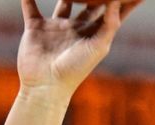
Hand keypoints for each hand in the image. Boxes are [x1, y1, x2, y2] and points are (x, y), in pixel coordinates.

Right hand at [18, 0, 141, 100]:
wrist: (45, 86)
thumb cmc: (75, 70)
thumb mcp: (97, 47)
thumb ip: (109, 23)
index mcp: (93, 33)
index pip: (111, 11)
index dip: (123, 1)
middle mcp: (76, 28)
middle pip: (88, 1)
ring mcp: (56, 27)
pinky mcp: (36, 27)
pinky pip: (30, 5)